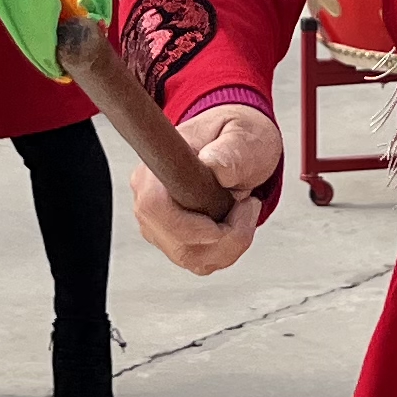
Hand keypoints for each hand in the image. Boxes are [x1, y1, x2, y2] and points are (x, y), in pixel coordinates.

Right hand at [133, 101, 276, 275]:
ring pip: (190, 257)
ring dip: (229, 244)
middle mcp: (148, 198)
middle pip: (176, 243)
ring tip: (245, 209)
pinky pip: (198, 261)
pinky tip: (236, 224)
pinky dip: (226, 250)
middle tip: (248, 205)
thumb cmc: (235, 138)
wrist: (236, 148)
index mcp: (156, 168)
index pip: (154, 208)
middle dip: (223, 236)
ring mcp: (158, 223)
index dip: (191, 223)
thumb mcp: (241, 135)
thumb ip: (231, 151)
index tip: (232, 206)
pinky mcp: (173, 240)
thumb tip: (216, 166)